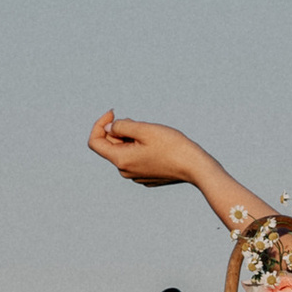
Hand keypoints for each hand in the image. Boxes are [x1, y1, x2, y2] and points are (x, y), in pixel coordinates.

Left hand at [89, 111, 203, 188]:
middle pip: (111, 146)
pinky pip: (137, 159)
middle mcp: (125, 171)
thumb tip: (108, 128)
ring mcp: (137, 176)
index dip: (100, 124)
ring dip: (132, 139)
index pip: (95, 142)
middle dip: (120, 131)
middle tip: (141, 124)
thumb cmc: (172, 147)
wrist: (197, 168)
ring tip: (152, 136)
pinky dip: (141, 149)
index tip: (114, 113)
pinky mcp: (148, 177)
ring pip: (125, 152)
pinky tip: (159, 147)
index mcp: (121, 160)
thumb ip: (121, 126)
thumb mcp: (144, 129)